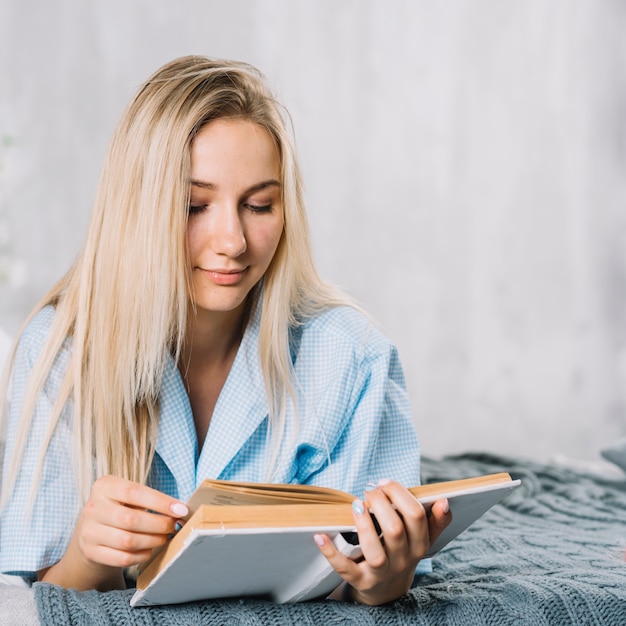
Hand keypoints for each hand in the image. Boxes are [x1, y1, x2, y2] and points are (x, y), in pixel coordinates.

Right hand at [38, 475, 188, 590]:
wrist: (92, 529)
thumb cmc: (120, 507)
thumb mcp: (128, 495)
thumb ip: (151, 499)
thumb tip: (180, 510)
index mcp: (105, 486)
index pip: (135, 492)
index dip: (161, 502)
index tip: (181, 510)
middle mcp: (93, 508)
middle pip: (131, 519)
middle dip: (159, 524)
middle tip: (174, 526)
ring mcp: (89, 532)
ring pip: (127, 541)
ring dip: (153, 540)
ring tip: (164, 537)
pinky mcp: (90, 552)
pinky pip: (122, 558)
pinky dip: (141, 555)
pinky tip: (149, 549)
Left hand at [314, 480, 450, 604]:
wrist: (386, 592)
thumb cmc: (402, 553)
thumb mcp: (421, 538)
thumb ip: (434, 520)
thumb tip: (443, 501)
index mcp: (420, 545)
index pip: (416, 515)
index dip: (399, 494)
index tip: (384, 482)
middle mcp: (403, 561)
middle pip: (395, 530)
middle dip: (380, 503)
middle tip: (369, 490)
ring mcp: (381, 573)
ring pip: (375, 551)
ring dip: (364, 525)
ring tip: (355, 505)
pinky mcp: (360, 581)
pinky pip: (345, 569)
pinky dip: (331, 553)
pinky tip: (320, 536)